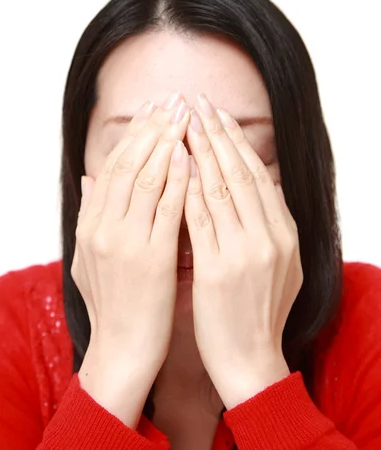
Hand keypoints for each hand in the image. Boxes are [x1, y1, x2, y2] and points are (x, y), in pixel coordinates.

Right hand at [72, 92, 189, 424]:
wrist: (123, 350)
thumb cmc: (114, 303)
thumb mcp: (90, 255)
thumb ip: (90, 213)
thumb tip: (90, 177)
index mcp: (91, 224)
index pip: (113, 166)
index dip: (134, 133)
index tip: (153, 108)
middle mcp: (103, 227)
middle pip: (129, 163)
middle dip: (152, 127)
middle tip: (173, 98)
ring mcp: (125, 241)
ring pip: (146, 178)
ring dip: (166, 142)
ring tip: (183, 113)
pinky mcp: (150, 258)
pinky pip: (166, 209)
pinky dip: (177, 179)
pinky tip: (189, 154)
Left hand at [184, 94, 302, 409]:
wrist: (251, 360)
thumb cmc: (258, 312)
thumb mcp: (280, 264)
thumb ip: (270, 224)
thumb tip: (259, 186)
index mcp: (284, 233)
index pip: (257, 174)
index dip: (236, 141)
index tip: (217, 113)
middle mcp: (270, 237)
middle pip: (239, 171)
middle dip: (216, 133)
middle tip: (197, 101)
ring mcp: (246, 252)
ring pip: (220, 187)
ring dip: (200, 150)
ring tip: (183, 121)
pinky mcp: (219, 269)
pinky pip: (201, 219)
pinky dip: (189, 188)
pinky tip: (176, 164)